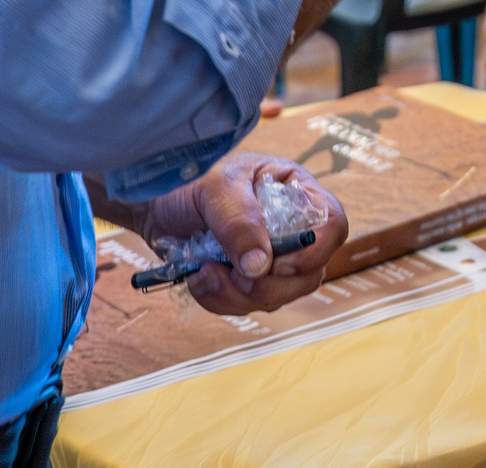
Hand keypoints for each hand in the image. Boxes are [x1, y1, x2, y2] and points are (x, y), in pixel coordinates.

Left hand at [138, 151, 348, 314]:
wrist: (153, 201)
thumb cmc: (189, 179)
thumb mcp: (216, 189)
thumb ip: (240, 223)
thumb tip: (261, 266)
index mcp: (295, 190)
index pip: (332, 224)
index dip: (315, 251)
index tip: (278, 262)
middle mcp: (290, 227)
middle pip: (310, 274)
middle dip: (270, 284)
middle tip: (235, 274)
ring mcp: (269, 257)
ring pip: (278, 296)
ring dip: (239, 295)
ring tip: (205, 270)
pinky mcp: (245, 279)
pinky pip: (246, 306)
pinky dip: (221, 300)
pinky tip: (200, 278)